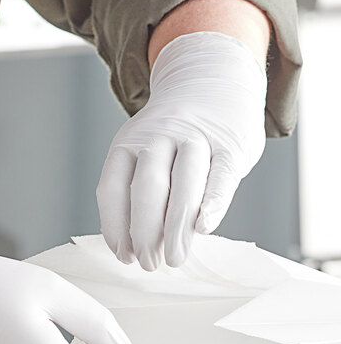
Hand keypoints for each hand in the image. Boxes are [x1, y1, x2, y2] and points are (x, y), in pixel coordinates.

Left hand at [96, 32, 266, 270]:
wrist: (212, 79)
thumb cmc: (172, 136)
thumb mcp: (142, 151)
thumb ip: (137, 191)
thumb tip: (133, 246)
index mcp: (129, 143)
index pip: (113, 188)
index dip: (115, 227)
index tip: (122, 256)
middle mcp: (159, 138)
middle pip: (147, 189)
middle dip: (144, 233)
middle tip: (148, 264)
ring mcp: (196, 138)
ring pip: (183, 185)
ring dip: (176, 228)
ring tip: (173, 259)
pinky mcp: (230, 145)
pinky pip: (220, 177)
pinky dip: (212, 203)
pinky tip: (203, 228)